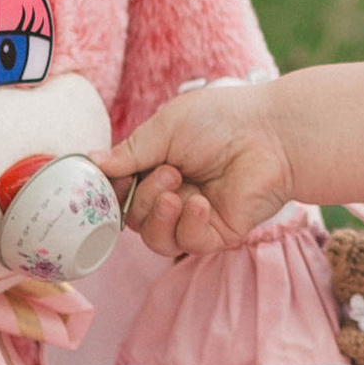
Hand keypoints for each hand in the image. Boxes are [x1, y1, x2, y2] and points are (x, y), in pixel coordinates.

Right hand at [103, 80, 292, 256]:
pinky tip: (201, 203)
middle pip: (135, 219)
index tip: (109, 181)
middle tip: (169, 172)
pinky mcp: (219, 234)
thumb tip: (92, 163)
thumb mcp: (165, 128)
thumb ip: (130, 152)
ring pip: (156, 239)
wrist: (271, 133)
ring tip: (178, 189)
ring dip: (159, 215)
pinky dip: (189, 224)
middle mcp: (174, 194)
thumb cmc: (221, 120)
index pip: (121, 193)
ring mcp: (196, 216)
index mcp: (157, 166)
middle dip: (144, 198)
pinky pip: (188, 245)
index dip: (112, 192)